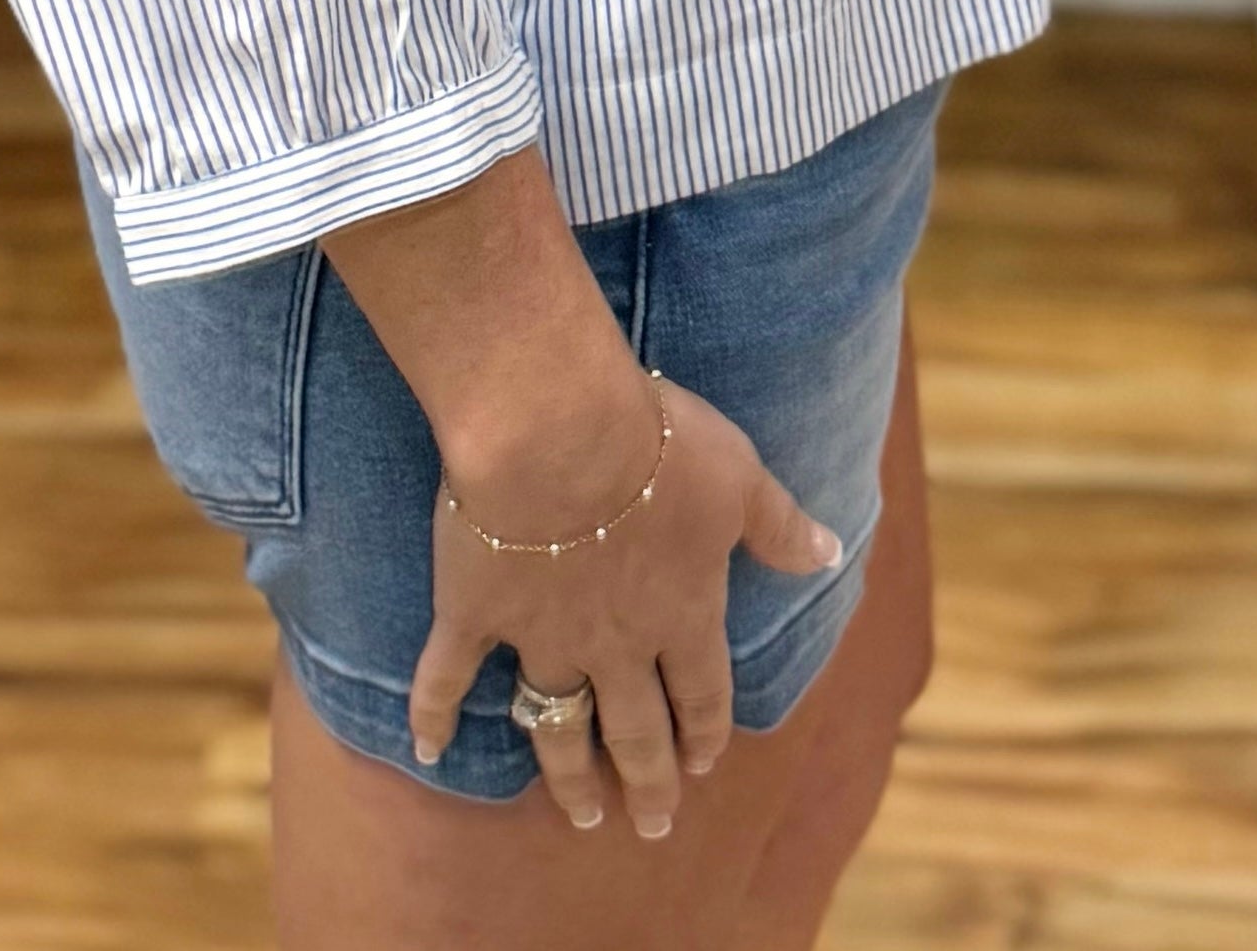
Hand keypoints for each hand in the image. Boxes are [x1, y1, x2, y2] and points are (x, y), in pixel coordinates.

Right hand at [408, 370, 841, 841]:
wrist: (555, 431)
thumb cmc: (657, 447)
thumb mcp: (739, 475)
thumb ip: (779, 525)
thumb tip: (829, 554)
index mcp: (682, 612)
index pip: (701, 691)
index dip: (705, 731)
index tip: (702, 766)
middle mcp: (616, 643)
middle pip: (636, 729)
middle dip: (648, 779)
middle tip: (650, 824)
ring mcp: (541, 636)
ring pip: (558, 724)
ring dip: (569, 774)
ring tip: (582, 811)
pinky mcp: (475, 614)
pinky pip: (450, 676)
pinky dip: (433, 716)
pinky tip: (427, 751)